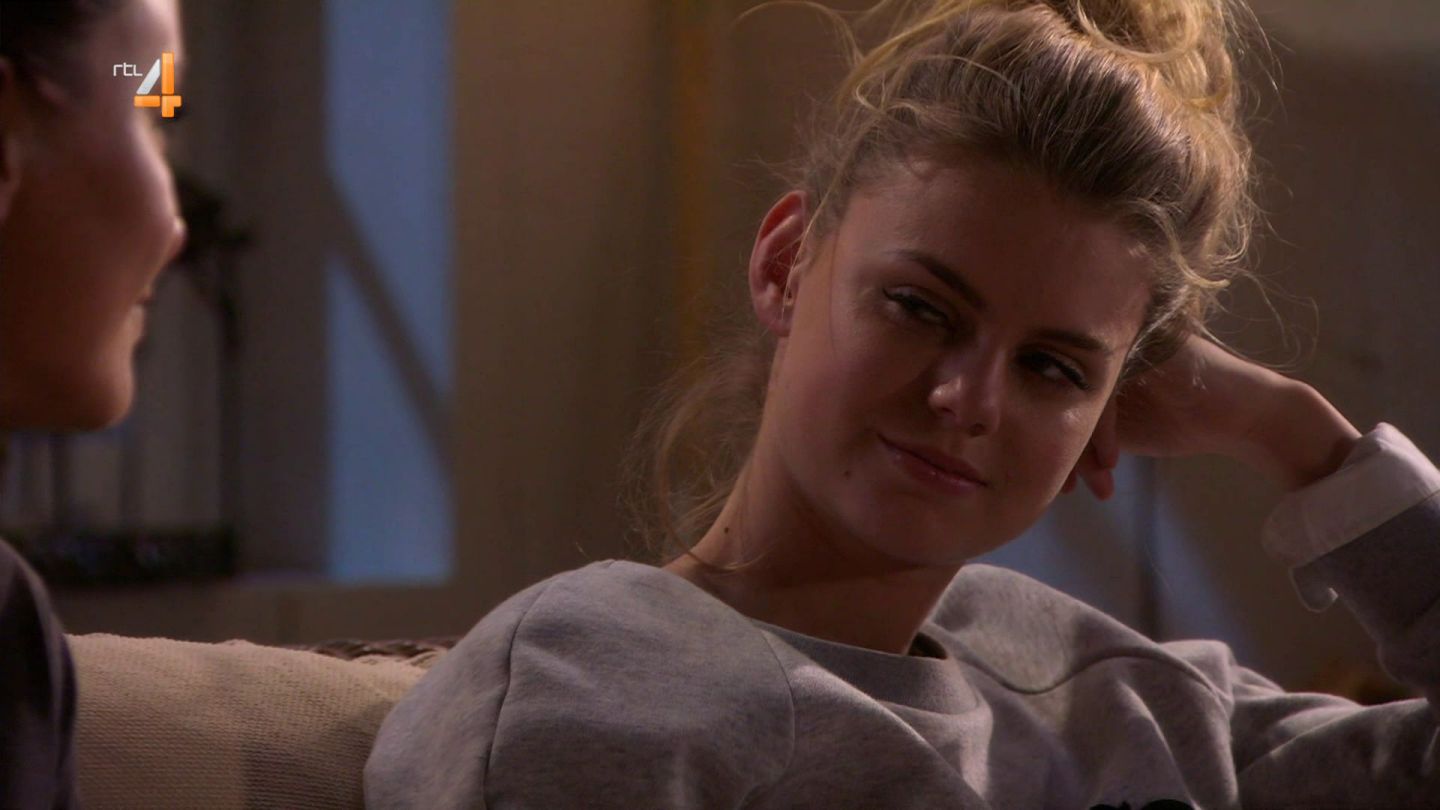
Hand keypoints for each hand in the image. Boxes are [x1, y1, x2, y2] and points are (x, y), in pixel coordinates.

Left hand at [1061, 333, 1297, 499]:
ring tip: (1089, 486)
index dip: (1050, 437)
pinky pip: (1107, 388)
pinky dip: (1103, 431)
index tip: (1058, 480)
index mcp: (1094, 355)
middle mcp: (1105, 339)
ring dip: (1081, 446)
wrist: (1244, 416)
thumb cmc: (1180, 419)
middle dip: (1061, 445)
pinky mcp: (1147, 344)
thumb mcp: (1117, 429)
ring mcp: (1126, 336)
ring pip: (1079, 392)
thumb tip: (1032, 452)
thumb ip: (1080, 428)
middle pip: (1059, 392)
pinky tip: (1112, 463)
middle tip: (1064, 489)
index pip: (1051, 393)